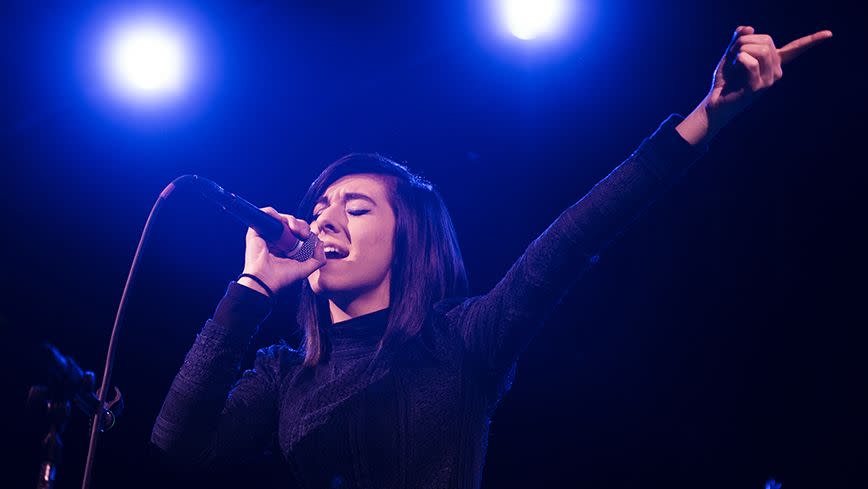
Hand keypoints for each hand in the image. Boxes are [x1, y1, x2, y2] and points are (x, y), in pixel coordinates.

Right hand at [239, 207, 325, 295]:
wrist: (266, 279)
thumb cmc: (283, 277)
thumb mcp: (306, 269)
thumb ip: (319, 258)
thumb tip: (320, 243)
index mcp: (287, 246)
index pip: (299, 231)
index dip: (306, 231)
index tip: (308, 238)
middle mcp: (277, 239)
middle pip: (292, 222)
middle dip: (302, 225)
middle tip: (303, 235)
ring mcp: (268, 233)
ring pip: (282, 217)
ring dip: (292, 220)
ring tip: (295, 230)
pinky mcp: (257, 229)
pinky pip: (266, 213)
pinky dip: (275, 213)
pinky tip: (283, 223)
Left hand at [707, 26, 832, 125]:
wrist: (716, 101)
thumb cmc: (726, 79)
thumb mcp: (731, 53)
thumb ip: (739, 38)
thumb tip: (749, 28)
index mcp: (773, 62)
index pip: (796, 49)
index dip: (812, 40)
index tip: (829, 34)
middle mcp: (776, 71)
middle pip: (767, 40)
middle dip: (744, 42)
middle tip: (733, 56)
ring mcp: (769, 80)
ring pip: (760, 50)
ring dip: (740, 51)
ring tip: (734, 62)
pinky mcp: (758, 87)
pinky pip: (750, 62)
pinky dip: (737, 60)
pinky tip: (734, 69)